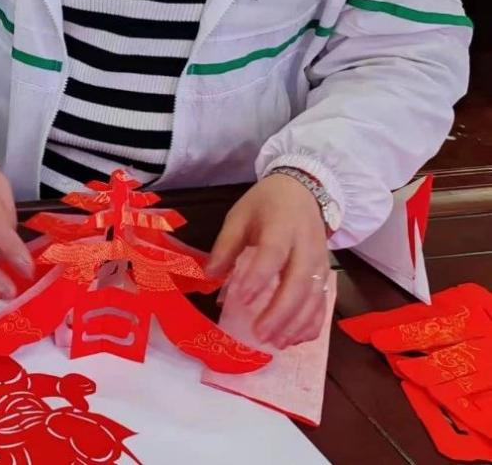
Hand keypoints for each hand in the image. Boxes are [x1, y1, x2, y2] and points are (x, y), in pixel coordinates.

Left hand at [207, 173, 331, 347]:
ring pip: (314, 298)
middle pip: (298, 283)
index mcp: (281, 227)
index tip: (240, 298)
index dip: (258, 278)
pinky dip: (312, 324)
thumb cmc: (266, 204)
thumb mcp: (239, 216)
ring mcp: (320, 262)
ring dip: (297, 324)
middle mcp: (306, 247)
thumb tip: (209, 276)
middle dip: (280, 312)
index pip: (273, 255)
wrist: (304, 191)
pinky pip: (323, 303)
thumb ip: (225, 245)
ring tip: (276, 343)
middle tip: (260, 334)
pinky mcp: (326, 274)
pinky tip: (295, 339)